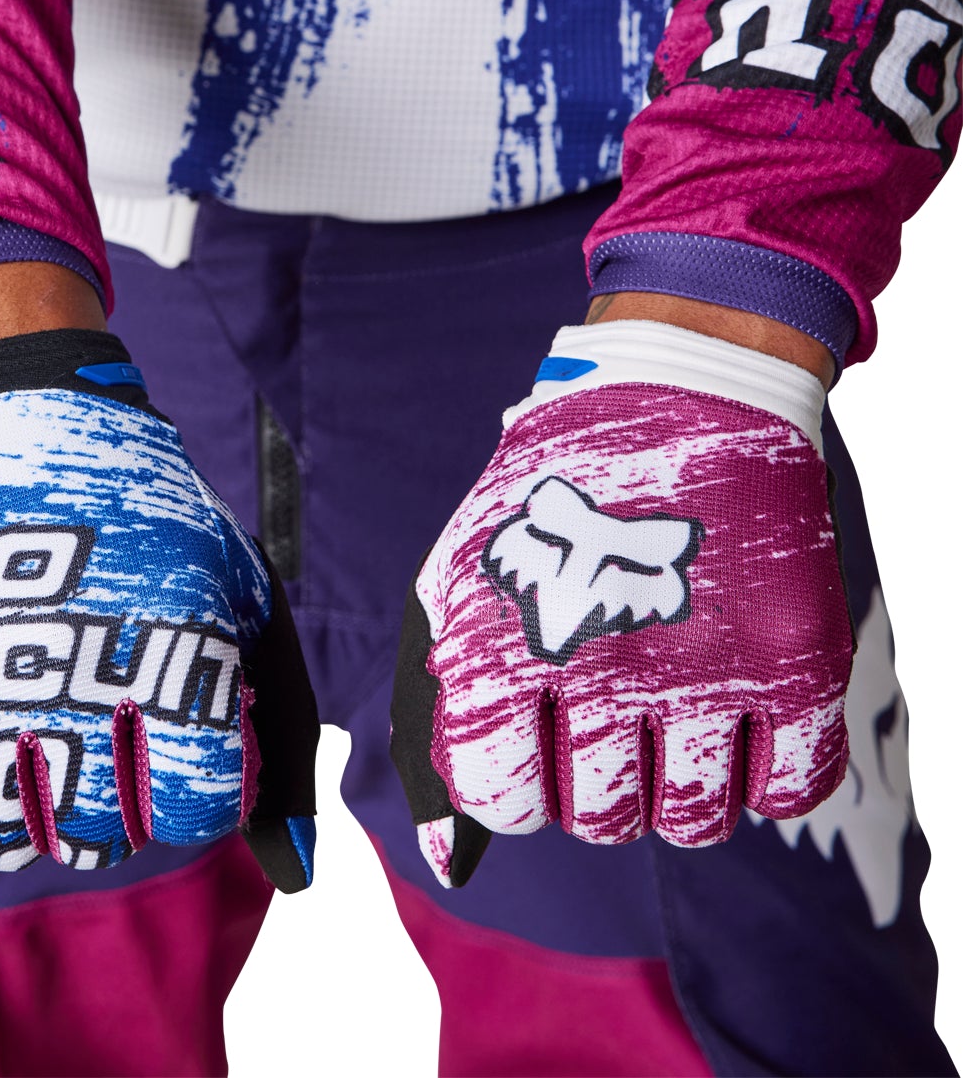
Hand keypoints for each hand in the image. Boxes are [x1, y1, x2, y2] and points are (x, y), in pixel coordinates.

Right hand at [0, 329, 318, 888]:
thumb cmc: (145, 511)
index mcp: (173, 660)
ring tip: (41, 705)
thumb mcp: (240, 593)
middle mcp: (73, 694)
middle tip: (106, 704)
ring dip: (34, 793)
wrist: (7, 412)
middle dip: (120, 786)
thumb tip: (297, 868)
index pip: (199, 810)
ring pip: (10, 838)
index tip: (182, 722)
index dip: (199, 773)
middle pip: (105, 834)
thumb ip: (279, 728)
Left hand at [390, 319, 852, 886]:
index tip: (537, 736)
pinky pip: (790, 789)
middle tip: (611, 711)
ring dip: (676, 784)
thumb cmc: (562, 491)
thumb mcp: (470, 576)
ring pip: (691, 820)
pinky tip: (741, 712)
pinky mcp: (799, 660)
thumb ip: (442, 712)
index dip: (517, 780)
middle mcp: (608, 667)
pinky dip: (764, 770)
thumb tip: (442, 857)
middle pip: (599, 816)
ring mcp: (711, 667)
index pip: (502, 798)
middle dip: (595, 780)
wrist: (684, 384)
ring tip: (673, 712)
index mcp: (512, 644)